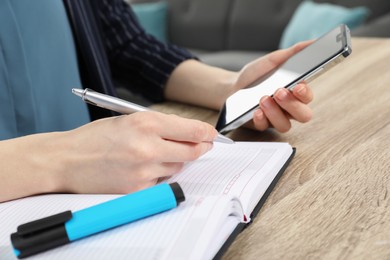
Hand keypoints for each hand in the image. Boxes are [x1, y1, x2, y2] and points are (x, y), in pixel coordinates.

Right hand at [0, 111, 216, 200]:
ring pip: (177, 167)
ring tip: (155, 154)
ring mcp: (144, 170)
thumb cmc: (94, 138)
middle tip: (202, 146)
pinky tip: (141, 168)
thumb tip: (186, 133)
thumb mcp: (127, 120)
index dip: (206, 133)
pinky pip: (161, 181)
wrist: (66, 160)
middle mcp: (148, 146)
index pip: (192, 130)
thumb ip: (159, 126)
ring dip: (175, 160)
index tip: (212, 134)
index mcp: (146, 123)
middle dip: (200, 148)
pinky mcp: (138, 189)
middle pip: (192, 151)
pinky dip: (158, 174)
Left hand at [233, 41, 313, 131]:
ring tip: (264, 98)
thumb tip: (314, 41)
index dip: (306, 94)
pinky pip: (265, 127)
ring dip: (275, 112)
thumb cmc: (257, 75)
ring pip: (285, 125)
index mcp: (296, 93)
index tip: (298, 86)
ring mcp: (275, 119)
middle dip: (293, 105)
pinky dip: (261, 119)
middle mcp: (289, 109)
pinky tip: (256, 111)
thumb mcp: (274, 60)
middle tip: (279, 92)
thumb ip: (294, 52)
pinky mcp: (261, 125)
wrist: (232, 86)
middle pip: (303, 115)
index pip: (308, 97)